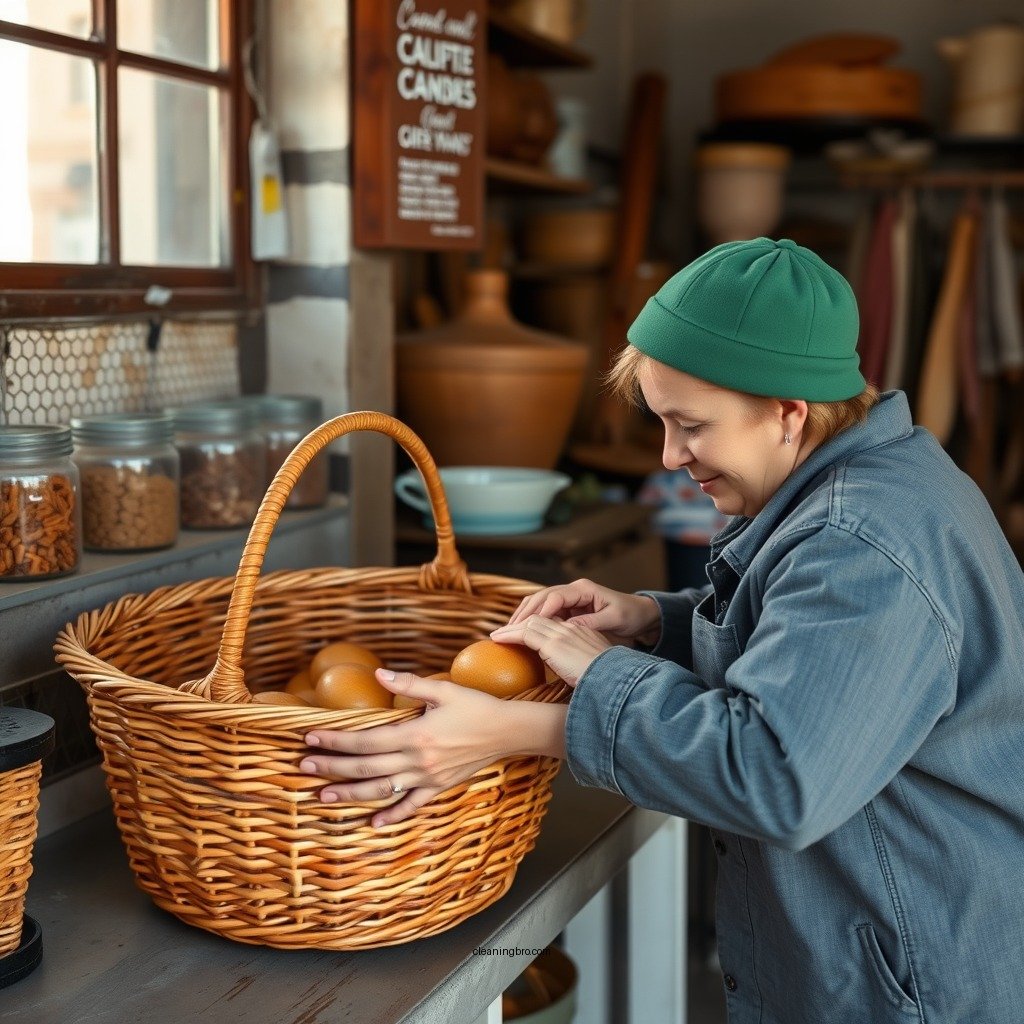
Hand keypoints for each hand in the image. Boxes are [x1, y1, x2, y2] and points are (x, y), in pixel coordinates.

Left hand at [301, 669, 566, 826]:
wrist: (509, 731)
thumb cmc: (477, 706)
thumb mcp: (444, 689)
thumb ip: (409, 683)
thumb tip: (379, 674)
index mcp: (415, 734)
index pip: (365, 740)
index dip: (336, 740)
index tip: (312, 738)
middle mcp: (417, 760)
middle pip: (365, 767)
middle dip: (333, 767)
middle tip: (305, 767)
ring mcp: (427, 778)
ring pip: (381, 790)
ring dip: (350, 794)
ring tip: (323, 796)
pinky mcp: (438, 787)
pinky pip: (411, 806)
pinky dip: (391, 815)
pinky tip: (373, 822)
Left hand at [490, 614, 610, 686]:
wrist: (616, 681)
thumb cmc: (610, 682)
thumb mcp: (597, 671)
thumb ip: (583, 668)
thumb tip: (573, 681)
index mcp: (584, 633)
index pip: (555, 624)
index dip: (538, 628)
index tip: (527, 636)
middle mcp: (572, 629)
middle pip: (540, 619)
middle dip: (521, 624)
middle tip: (505, 633)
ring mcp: (562, 634)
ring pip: (530, 623)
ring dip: (511, 628)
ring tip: (497, 636)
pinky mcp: (553, 643)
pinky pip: (524, 633)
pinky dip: (509, 635)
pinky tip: (498, 640)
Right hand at [505, 578, 660, 645]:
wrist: (641, 615)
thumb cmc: (630, 615)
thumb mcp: (614, 619)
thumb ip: (592, 622)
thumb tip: (568, 627)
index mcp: (583, 589)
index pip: (554, 596)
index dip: (539, 610)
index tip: (527, 625)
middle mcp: (573, 590)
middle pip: (541, 597)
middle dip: (524, 612)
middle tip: (508, 628)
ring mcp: (570, 599)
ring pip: (539, 603)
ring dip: (524, 616)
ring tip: (509, 630)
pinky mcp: (569, 609)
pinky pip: (545, 613)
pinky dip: (532, 621)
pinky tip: (522, 632)